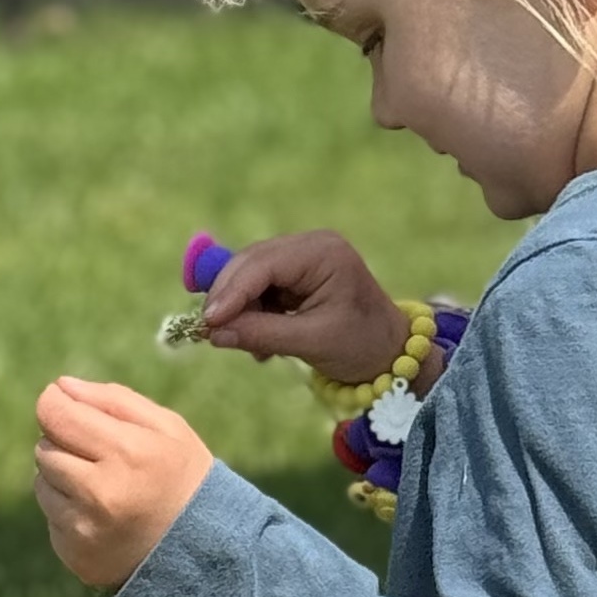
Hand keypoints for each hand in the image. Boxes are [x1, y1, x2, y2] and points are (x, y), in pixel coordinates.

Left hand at [35, 378, 213, 588]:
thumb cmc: (182, 477)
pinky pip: (50, 517)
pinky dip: (68, 509)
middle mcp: (101, 492)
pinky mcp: (74, 552)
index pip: (57, 416)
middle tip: (98, 453)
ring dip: (62, 477)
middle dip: (63, 442)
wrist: (201, 550)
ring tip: (103, 486)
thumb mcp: (167, 428)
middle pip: (45, 448)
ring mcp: (84, 528)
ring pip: (42, 483)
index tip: (60, 402)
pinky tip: (102, 515)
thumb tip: (61, 386)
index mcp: (128, 452)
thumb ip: (114, 400)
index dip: (53, 403)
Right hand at [200, 229, 403, 384]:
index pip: (263, 264)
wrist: (388, 351)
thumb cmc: (360, 344)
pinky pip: (257, 287)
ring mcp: (301, 256)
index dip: (231, 292)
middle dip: (227, 298)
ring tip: (241, 342)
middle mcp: (310, 245)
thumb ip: (261, 334)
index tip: (208, 322)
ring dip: (238, 308)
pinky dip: (249, 312)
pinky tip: (256, 338)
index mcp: (323, 253)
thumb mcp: (311, 342)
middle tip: (209, 332)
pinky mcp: (293, 273)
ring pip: (248, 275)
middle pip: (249, 263)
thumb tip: (213, 334)